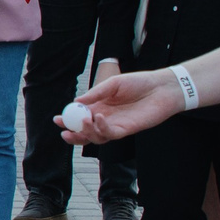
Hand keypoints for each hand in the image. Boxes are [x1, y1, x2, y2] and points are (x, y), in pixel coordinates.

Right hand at [58, 70, 182, 143]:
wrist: (161, 88)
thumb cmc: (139, 82)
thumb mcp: (113, 83)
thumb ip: (96, 93)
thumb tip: (77, 101)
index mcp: (100, 106)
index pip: (80, 116)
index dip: (68, 120)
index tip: (57, 119)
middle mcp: (105, 118)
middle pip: (85, 132)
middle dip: (73, 134)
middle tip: (64, 132)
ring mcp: (115, 125)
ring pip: (96, 137)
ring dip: (86, 133)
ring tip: (84, 122)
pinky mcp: (127, 130)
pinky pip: (110, 134)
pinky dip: (101, 128)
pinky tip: (99, 117)